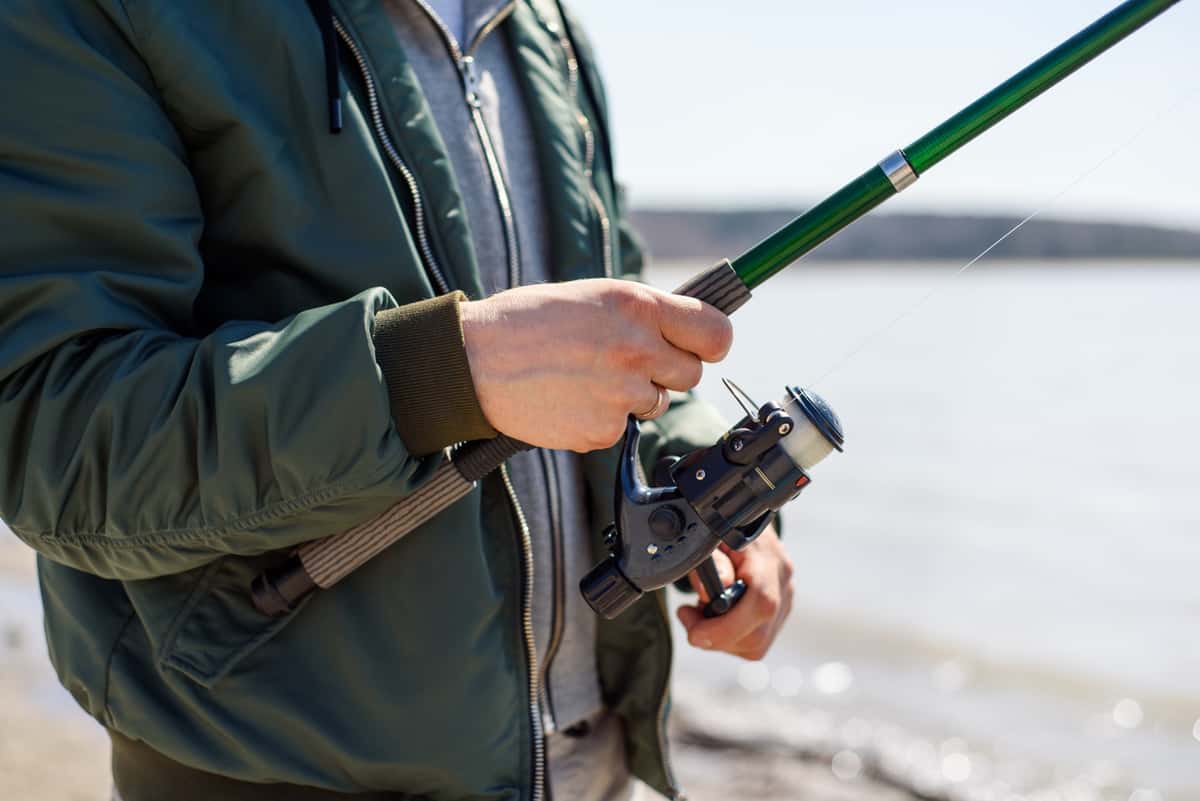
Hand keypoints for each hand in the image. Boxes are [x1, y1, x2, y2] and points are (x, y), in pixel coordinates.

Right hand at [459, 279, 731, 451]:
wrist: (472, 361)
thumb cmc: (528, 322)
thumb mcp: (594, 296)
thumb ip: (642, 313)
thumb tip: (685, 330)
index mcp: (638, 306)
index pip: (717, 333)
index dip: (710, 342)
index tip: (699, 346)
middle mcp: (637, 349)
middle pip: (691, 374)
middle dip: (666, 371)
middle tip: (625, 362)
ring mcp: (621, 394)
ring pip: (655, 404)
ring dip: (631, 396)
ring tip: (584, 377)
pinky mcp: (602, 430)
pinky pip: (620, 429)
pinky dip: (599, 420)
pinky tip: (568, 400)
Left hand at [677, 526, 792, 660]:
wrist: (744, 519)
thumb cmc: (723, 529)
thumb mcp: (710, 536)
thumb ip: (711, 562)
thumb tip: (714, 593)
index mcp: (767, 557)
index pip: (760, 603)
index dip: (727, 628)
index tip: (695, 633)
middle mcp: (783, 580)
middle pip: (758, 634)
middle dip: (716, 637)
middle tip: (688, 616)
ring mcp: (786, 598)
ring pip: (757, 645)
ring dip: (722, 639)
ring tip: (701, 611)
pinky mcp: (781, 611)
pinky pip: (757, 641)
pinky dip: (732, 637)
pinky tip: (718, 616)